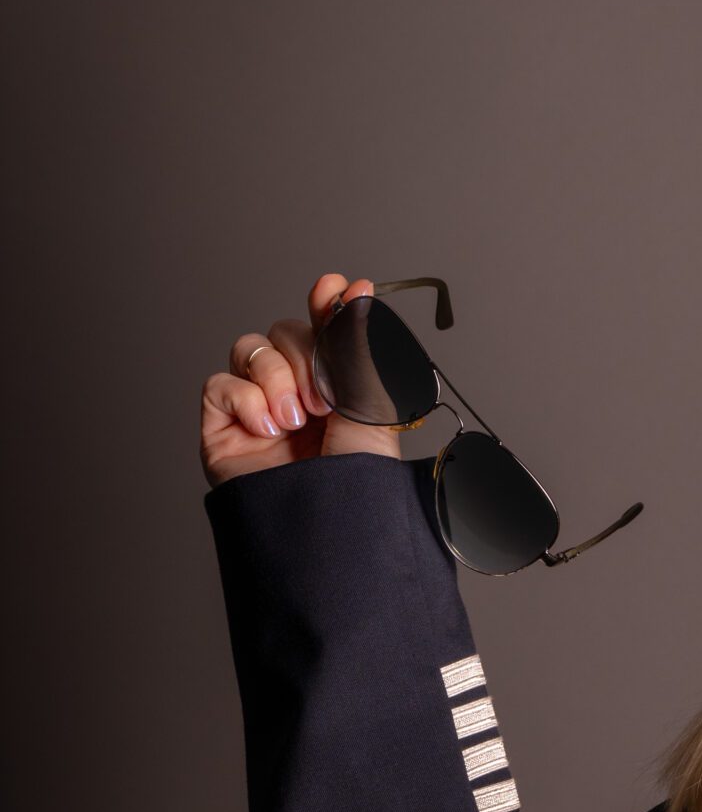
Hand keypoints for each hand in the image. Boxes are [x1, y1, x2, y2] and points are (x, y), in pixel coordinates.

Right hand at [199, 274, 401, 489]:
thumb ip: (359, 349)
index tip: (338, 288)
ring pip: (250, 349)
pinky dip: (246, 400)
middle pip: (285, 332)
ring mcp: (257, 406)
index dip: (328, 305)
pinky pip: (220, 383)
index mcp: (337, 386)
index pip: (325, 329)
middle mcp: (296, 392)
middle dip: (305, 355)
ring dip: (277, 378)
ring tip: (297, 420)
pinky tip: (267, 431)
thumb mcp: (371, 406)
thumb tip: (356, 293)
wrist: (322, 523)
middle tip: (324, 399)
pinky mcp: (222, 424)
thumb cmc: (354, 477)